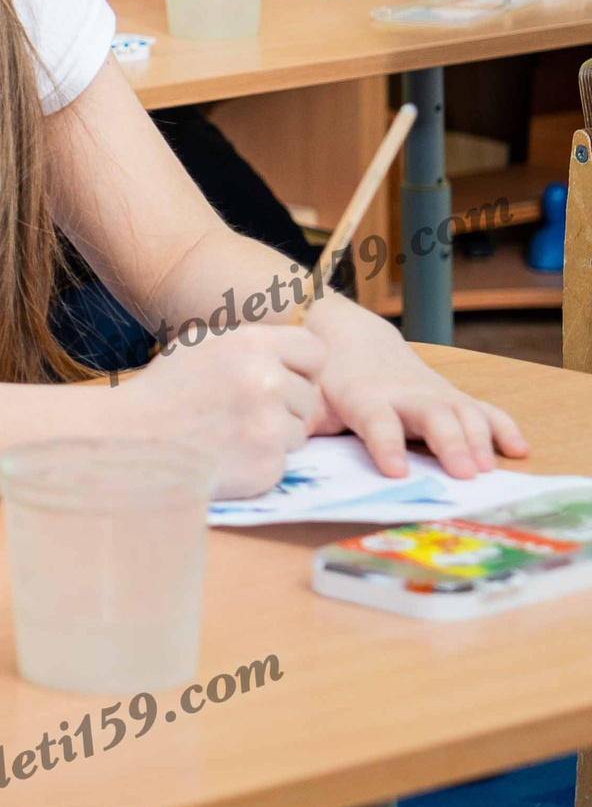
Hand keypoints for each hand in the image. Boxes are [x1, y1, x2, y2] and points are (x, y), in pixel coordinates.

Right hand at [120, 325, 324, 496]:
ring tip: (231, 431)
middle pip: (309, 395)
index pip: (316, 352)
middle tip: (241, 410)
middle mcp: (266, 381)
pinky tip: (228, 453)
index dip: (301, 367)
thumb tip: (299, 353)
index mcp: (250, 343)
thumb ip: (252, 343)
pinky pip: (284, 460)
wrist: (133, 441)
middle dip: (285, 405)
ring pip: (300, 430)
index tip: (283, 377)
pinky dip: (261, 460)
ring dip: (275, 434)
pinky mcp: (268, 464)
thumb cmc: (166, 390)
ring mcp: (270, 425)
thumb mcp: (201, 344)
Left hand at [302, 296, 526, 476]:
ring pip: (462, 411)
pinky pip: (483, 408)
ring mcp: (431, 392)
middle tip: (464, 474)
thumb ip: (304, 421)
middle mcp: (403, 393)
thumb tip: (288, 449)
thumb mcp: (307, 395)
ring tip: (487, 469)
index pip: (376, 421)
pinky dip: (502, 426)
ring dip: (478, 440)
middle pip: (431, 416)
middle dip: (449, 444)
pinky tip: (518, 449)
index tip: (395, 471)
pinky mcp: (450, 395)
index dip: (386, 444)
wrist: (346, 332)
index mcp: (363, 397)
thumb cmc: (324, 375)